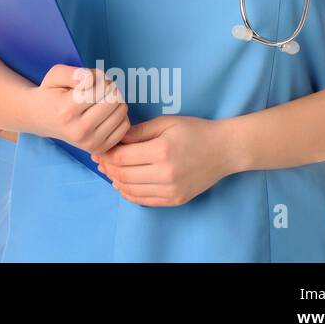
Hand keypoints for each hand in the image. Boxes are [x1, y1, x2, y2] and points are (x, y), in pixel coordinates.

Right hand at [29, 64, 128, 152]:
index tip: (91, 78)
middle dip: (109, 87)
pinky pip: (125, 125)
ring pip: (122, 112)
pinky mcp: (99, 149)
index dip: (100, 77)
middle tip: (99, 86)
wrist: (41, 118)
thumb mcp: (55, 74)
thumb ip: (74, 73)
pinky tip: (106, 111)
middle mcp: (79, 131)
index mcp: (67, 111)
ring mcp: (90, 143)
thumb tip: (94, 80)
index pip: (100, 89)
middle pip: (113, 100)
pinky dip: (119, 114)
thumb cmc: (51, 93)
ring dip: (116, 99)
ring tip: (102, 97)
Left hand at [92, 115, 232, 206]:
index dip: (106, 153)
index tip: (100, 147)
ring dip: (115, 180)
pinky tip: (122, 183)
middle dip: (107, 166)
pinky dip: (128, 193)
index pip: (121, 158)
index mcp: (162, 151)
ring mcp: (171, 190)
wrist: (224, 150)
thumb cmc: (194, 131)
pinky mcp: (176, 200)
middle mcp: (166, 174)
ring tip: (109, 170)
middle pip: (123, 175)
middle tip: (100, 158)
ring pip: (130, 190)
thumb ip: (137, 132)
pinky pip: (144, 200)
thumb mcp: (165, 123)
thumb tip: (113, 139)